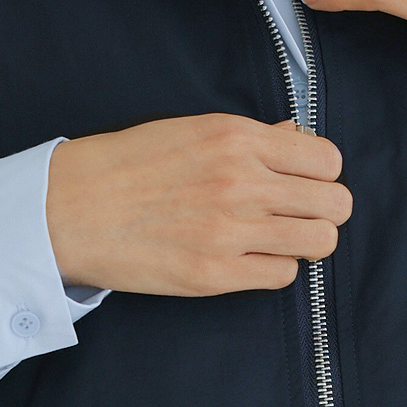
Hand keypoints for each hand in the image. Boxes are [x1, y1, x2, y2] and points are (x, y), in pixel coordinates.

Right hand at [45, 112, 351, 295]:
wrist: (71, 210)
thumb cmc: (125, 167)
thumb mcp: (190, 131)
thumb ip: (250, 137)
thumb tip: (295, 136)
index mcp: (236, 139)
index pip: (327, 160)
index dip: (321, 175)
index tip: (301, 184)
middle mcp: (241, 182)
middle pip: (335, 204)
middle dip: (322, 211)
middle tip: (294, 216)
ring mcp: (230, 231)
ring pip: (319, 242)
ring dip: (305, 243)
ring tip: (277, 240)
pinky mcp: (215, 274)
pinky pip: (283, 275)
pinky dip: (274, 268)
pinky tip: (248, 258)